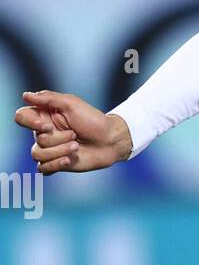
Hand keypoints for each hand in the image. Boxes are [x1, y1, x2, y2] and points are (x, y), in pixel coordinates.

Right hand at [15, 90, 131, 174]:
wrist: (110, 141)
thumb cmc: (93, 120)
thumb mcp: (71, 103)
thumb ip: (48, 98)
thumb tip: (25, 96)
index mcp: (44, 116)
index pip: (22, 117)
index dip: (31, 123)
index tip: (48, 126)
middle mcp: (44, 132)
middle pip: (37, 139)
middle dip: (58, 139)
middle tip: (75, 134)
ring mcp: (50, 149)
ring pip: (38, 154)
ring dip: (60, 151)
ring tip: (76, 146)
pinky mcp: (56, 163)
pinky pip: (43, 168)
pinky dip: (56, 164)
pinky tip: (69, 159)